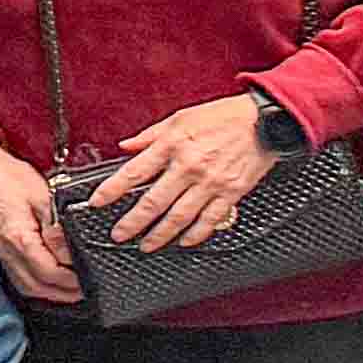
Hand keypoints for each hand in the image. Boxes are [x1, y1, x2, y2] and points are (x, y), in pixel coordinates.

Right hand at [0, 136, 81, 304]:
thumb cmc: (11, 178)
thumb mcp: (44, 197)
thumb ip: (58, 229)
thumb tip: (71, 254)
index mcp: (19, 238)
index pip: (49, 272)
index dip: (73, 280)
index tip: (90, 279)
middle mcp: (6, 250)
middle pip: (37, 287)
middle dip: (64, 293)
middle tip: (86, 291)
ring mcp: (0, 252)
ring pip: (26, 286)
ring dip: (50, 293)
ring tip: (71, 290)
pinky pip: (18, 278)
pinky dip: (36, 285)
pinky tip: (48, 281)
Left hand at [89, 92, 282, 253]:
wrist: (266, 122)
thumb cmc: (224, 117)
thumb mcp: (180, 118)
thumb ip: (150, 135)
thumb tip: (125, 146)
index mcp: (173, 145)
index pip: (134, 172)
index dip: (112, 190)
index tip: (97, 202)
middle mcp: (189, 167)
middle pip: (154, 202)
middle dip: (132, 222)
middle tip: (119, 234)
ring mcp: (211, 183)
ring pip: (179, 217)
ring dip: (160, 235)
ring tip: (146, 245)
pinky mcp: (231, 193)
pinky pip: (210, 220)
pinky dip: (195, 234)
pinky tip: (183, 242)